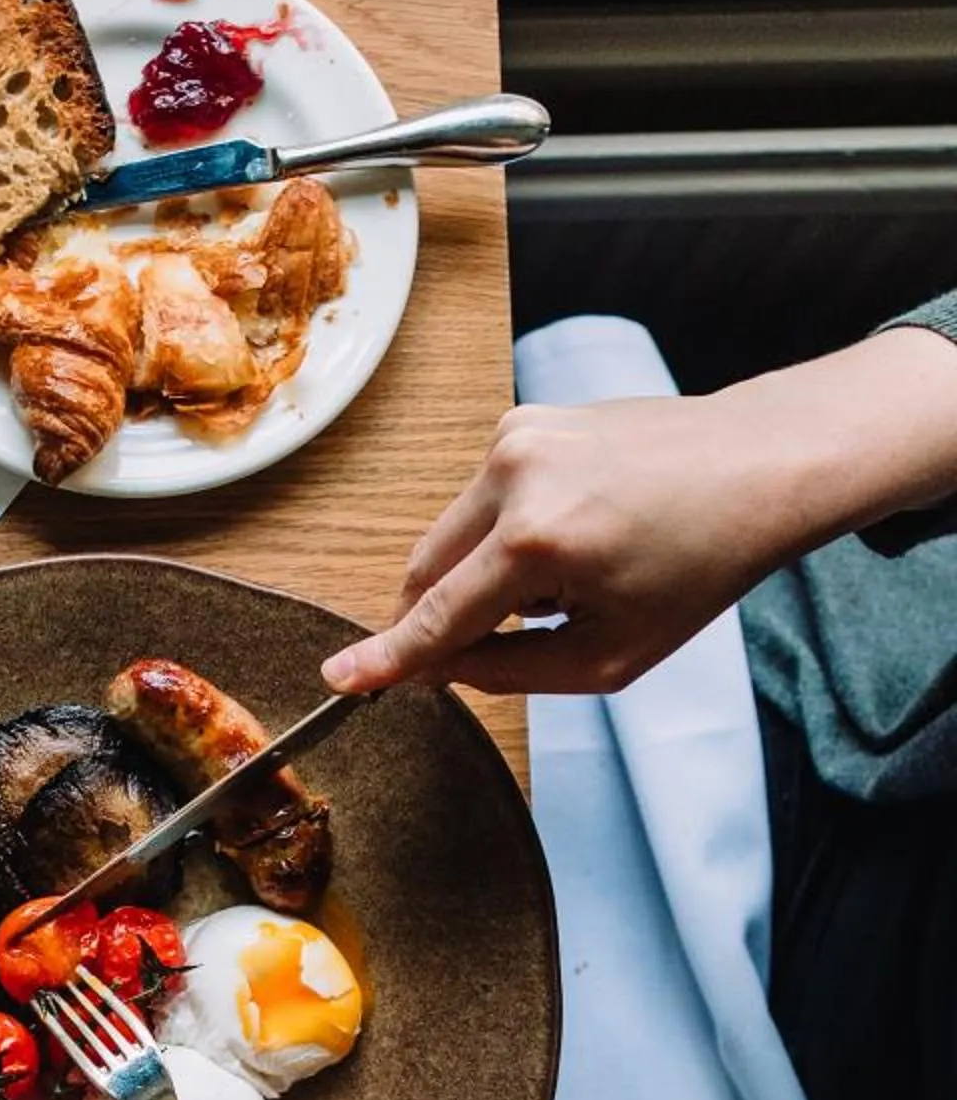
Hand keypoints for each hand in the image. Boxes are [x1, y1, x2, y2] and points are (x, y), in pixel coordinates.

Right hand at [319, 395, 779, 698]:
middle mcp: (514, 478)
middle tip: (484, 650)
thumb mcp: (614, 653)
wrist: (758, 466)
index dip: (389, 657)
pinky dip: (505, 533)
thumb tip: (442, 667)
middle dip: (441, 618)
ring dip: (482, 575)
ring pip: (450, 536)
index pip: (440, 617)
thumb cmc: (700, 564)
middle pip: (426, 571)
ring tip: (568, 581)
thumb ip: (513, 672)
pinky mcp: (523, 420)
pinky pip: (482, 499)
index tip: (339, 679)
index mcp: (540, 543)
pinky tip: (573, 535)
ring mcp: (515, 438)